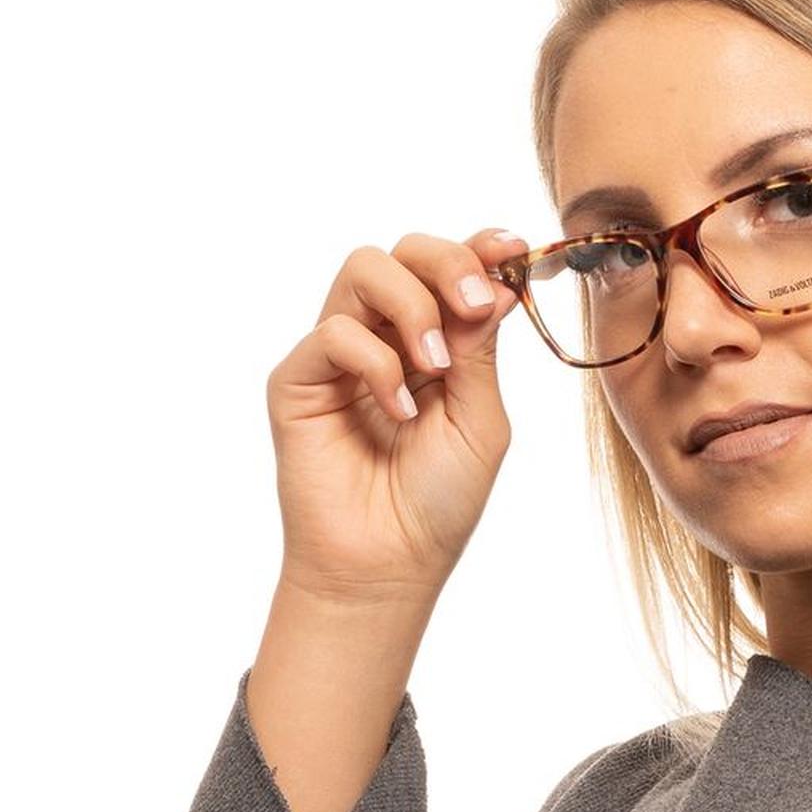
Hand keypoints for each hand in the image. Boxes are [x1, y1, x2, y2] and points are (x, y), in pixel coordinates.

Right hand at [265, 229, 529, 601]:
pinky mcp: (299, 379)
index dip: (479, 248)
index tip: (512, 247)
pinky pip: (335, 332)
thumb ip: (481, 351)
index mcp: (436, 343)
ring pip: (364, 270)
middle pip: (404, 252)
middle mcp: (386, 338)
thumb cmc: (438, 501)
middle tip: (474, 305)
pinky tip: (398, 412)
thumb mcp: (481, 420)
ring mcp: (340, 355)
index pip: (449, 271)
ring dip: (412, 304)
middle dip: (447, 263)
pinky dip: (377, 363)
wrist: (389, 564)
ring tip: (435, 365)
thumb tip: (497, 282)